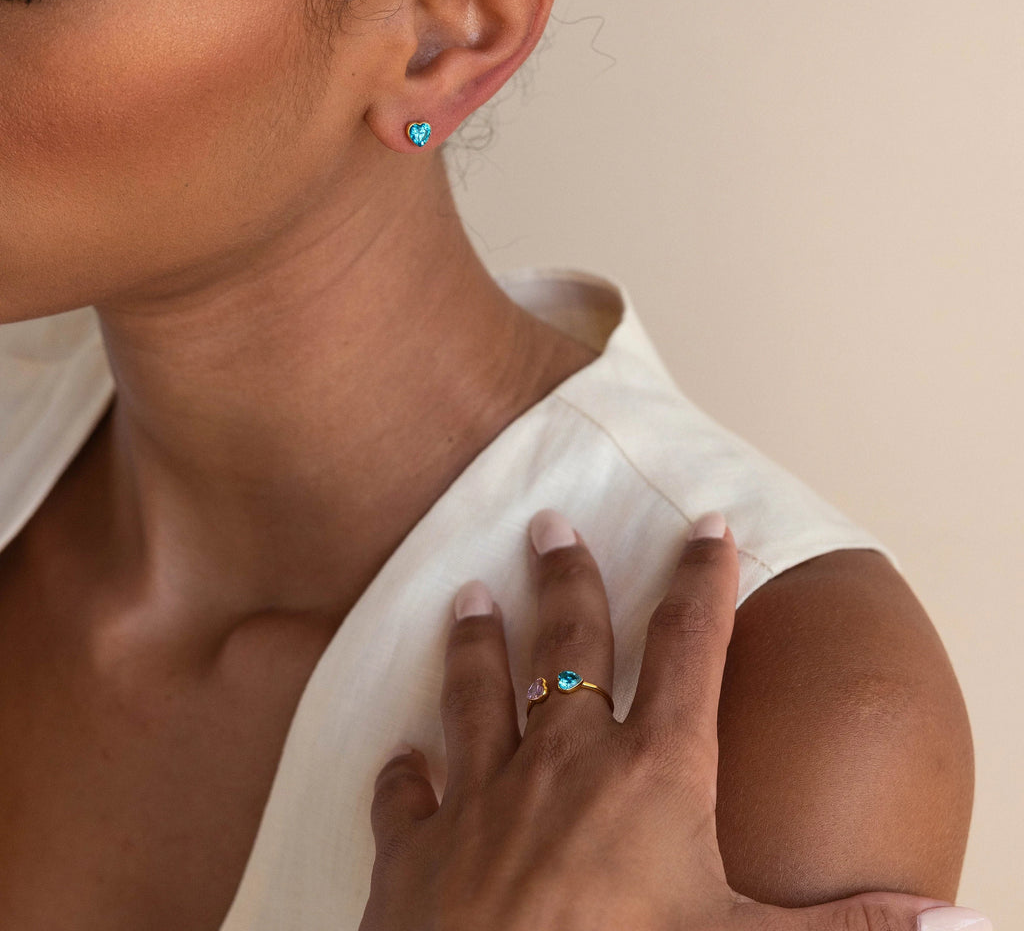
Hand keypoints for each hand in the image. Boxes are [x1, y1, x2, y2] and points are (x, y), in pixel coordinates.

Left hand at [360, 509, 987, 930]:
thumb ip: (848, 929)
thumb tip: (961, 924)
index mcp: (651, 771)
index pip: (690, 649)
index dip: (703, 584)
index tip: (706, 527)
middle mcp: (561, 759)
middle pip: (568, 643)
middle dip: (564, 580)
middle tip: (548, 525)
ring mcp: (481, 794)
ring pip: (476, 689)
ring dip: (475, 641)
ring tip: (467, 596)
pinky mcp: (415, 845)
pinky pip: (405, 791)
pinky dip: (404, 772)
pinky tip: (402, 755)